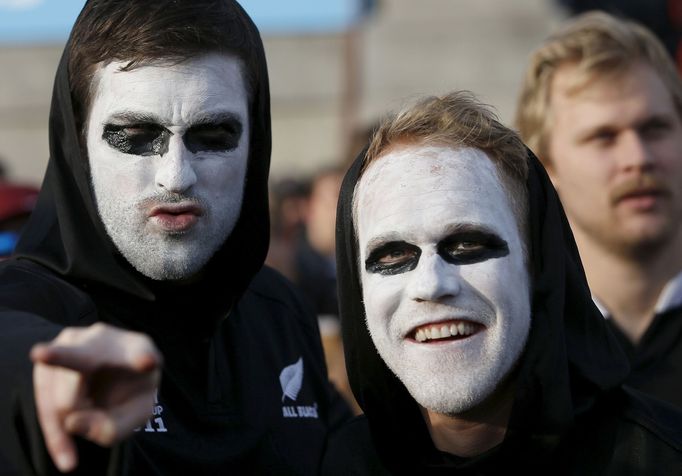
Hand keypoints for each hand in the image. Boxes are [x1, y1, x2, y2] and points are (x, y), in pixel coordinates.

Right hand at [30, 322, 161, 472]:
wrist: (110, 377)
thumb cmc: (130, 393)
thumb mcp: (135, 415)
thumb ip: (114, 427)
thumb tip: (71, 422)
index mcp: (138, 348)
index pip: (141, 353)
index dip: (143, 358)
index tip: (148, 362)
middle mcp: (104, 338)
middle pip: (82, 358)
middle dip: (61, 357)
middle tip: (40, 354)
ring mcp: (71, 344)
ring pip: (61, 400)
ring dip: (75, 423)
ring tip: (92, 414)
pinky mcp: (47, 361)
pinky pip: (44, 404)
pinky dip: (56, 434)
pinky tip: (68, 458)